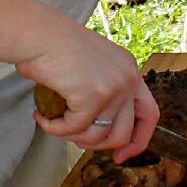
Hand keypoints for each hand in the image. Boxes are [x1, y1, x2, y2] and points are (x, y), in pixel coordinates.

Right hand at [17, 18, 158, 162]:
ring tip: (53, 124)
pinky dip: (55, 129)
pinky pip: (74, 129)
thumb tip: (92, 126)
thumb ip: (99, 89)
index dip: (139, 139)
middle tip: (79, 144)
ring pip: (98, 136)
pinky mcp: (93, 96)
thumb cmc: (52, 43)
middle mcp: (128, 78)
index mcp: (129, 68)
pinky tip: (42, 118)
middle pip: (126, 132)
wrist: (36, 31)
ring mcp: (113, 88)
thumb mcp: (89, 64)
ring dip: (73, 137)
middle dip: (102, 146)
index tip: (122, 154)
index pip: (149, 113)